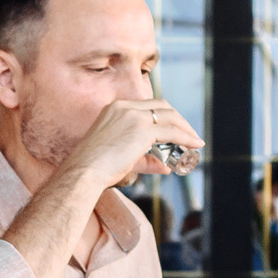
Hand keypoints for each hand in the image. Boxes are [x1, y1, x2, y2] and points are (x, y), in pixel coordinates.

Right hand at [59, 92, 205, 188]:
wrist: (83, 171)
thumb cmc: (96, 168)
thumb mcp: (123, 157)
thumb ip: (146, 160)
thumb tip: (166, 167)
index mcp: (115, 108)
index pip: (148, 106)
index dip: (165, 116)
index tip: (175, 128)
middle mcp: (125, 107)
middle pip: (162, 106)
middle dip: (179, 120)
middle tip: (189, 135)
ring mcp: (133, 116)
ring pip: (169, 117)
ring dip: (185, 129)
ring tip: (194, 142)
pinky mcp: (142, 130)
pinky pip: (171, 132)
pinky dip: (185, 138)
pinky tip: (193, 145)